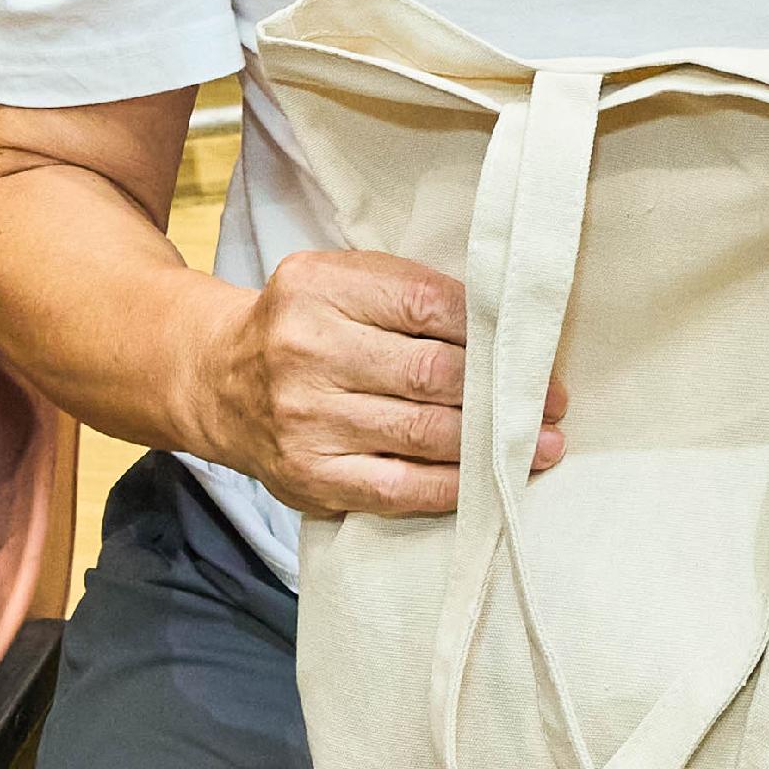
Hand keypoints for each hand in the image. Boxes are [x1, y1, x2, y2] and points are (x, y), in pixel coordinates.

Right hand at [199, 249, 562, 516]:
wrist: (217, 378)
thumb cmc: (302, 324)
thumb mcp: (338, 280)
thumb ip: (406, 293)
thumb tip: (501, 326)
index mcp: (320, 288)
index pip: (427, 304)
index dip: (490, 328)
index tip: (534, 346)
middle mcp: (309, 351)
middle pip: (431, 373)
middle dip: (502, 390)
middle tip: (551, 401)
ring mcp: (308, 419)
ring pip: (422, 433)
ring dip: (492, 442)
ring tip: (541, 443)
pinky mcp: (311, 475)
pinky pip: (397, 488)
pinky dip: (452, 487)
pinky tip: (489, 482)